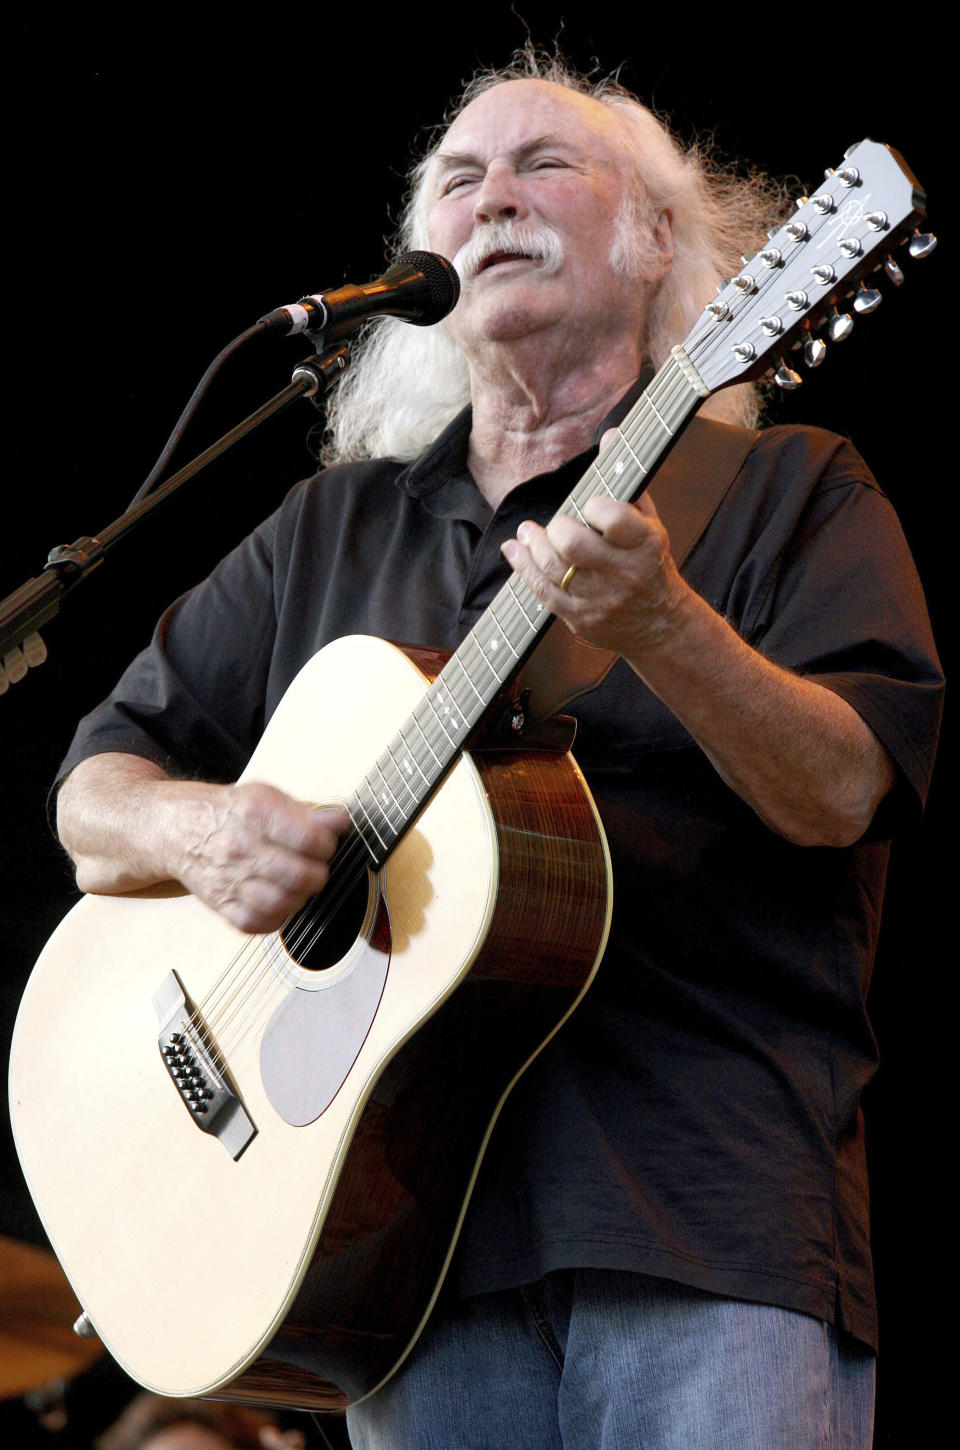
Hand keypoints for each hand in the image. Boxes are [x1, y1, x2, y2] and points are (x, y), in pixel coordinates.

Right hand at [170, 781, 349, 933]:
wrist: (180, 829)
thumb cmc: (230, 812)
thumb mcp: (268, 797)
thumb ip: (307, 812)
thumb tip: (341, 821)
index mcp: (256, 814)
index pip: (308, 839)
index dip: (327, 846)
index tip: (326, 845)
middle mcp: (240, 847)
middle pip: (298, 876)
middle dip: (319, 875)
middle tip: (316, 869)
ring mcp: (228, 879)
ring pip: (279, 903)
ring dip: (300, 898)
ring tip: (299, 886)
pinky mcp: (220, 903)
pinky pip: (255, 923)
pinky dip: (275, 917)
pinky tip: (279, 901)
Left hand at [500, 488, 688, 660]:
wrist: (659, 625)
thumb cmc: (650, 564)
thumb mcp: (648, 523)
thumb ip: (626, 482)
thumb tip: (609, 435)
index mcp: (644, 545)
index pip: (612, 518)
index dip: (594, 507)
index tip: (589, 506)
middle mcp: (623, 574)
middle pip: (573, 546)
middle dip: (555, 529)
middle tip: (554, 524)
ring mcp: (599, 600)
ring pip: (553, 569)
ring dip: (532, 546)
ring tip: (528, 533)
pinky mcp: (580, 618)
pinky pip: (542, 592)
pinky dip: (523, 568)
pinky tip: (515, 551)